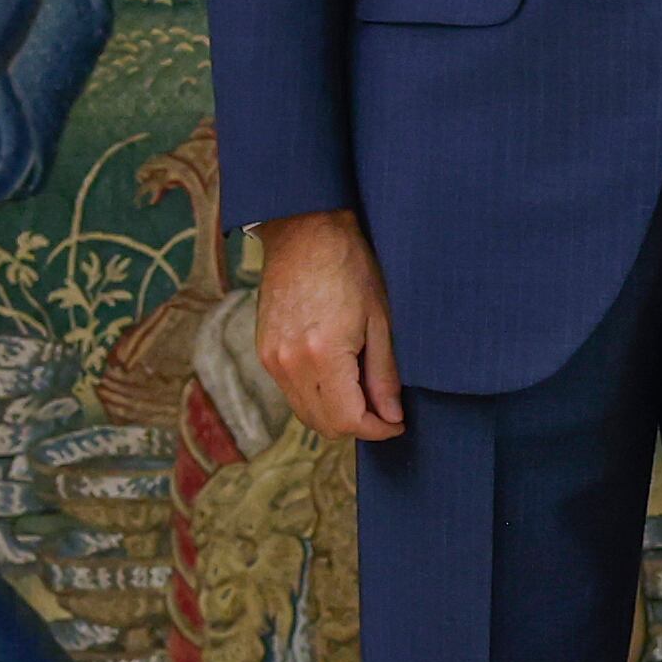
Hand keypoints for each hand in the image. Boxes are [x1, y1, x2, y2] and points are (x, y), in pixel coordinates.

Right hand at [254, 206, 405, 440]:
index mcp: (321, 355)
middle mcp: (289, 364)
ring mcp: (272, 359)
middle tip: (385, 409)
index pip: (348, 420)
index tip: (397, 422)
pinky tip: (339, 376)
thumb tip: (391, 416)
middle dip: (358, 425)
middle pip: (324, 425)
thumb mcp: (380, 319)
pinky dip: (317, 397)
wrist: (304, 232)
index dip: (377, 429)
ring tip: (364, 390)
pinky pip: (292, 393)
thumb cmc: (349, 266)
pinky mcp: (265, 352)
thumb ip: (384, 374)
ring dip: (336, 414)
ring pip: (306, 413)